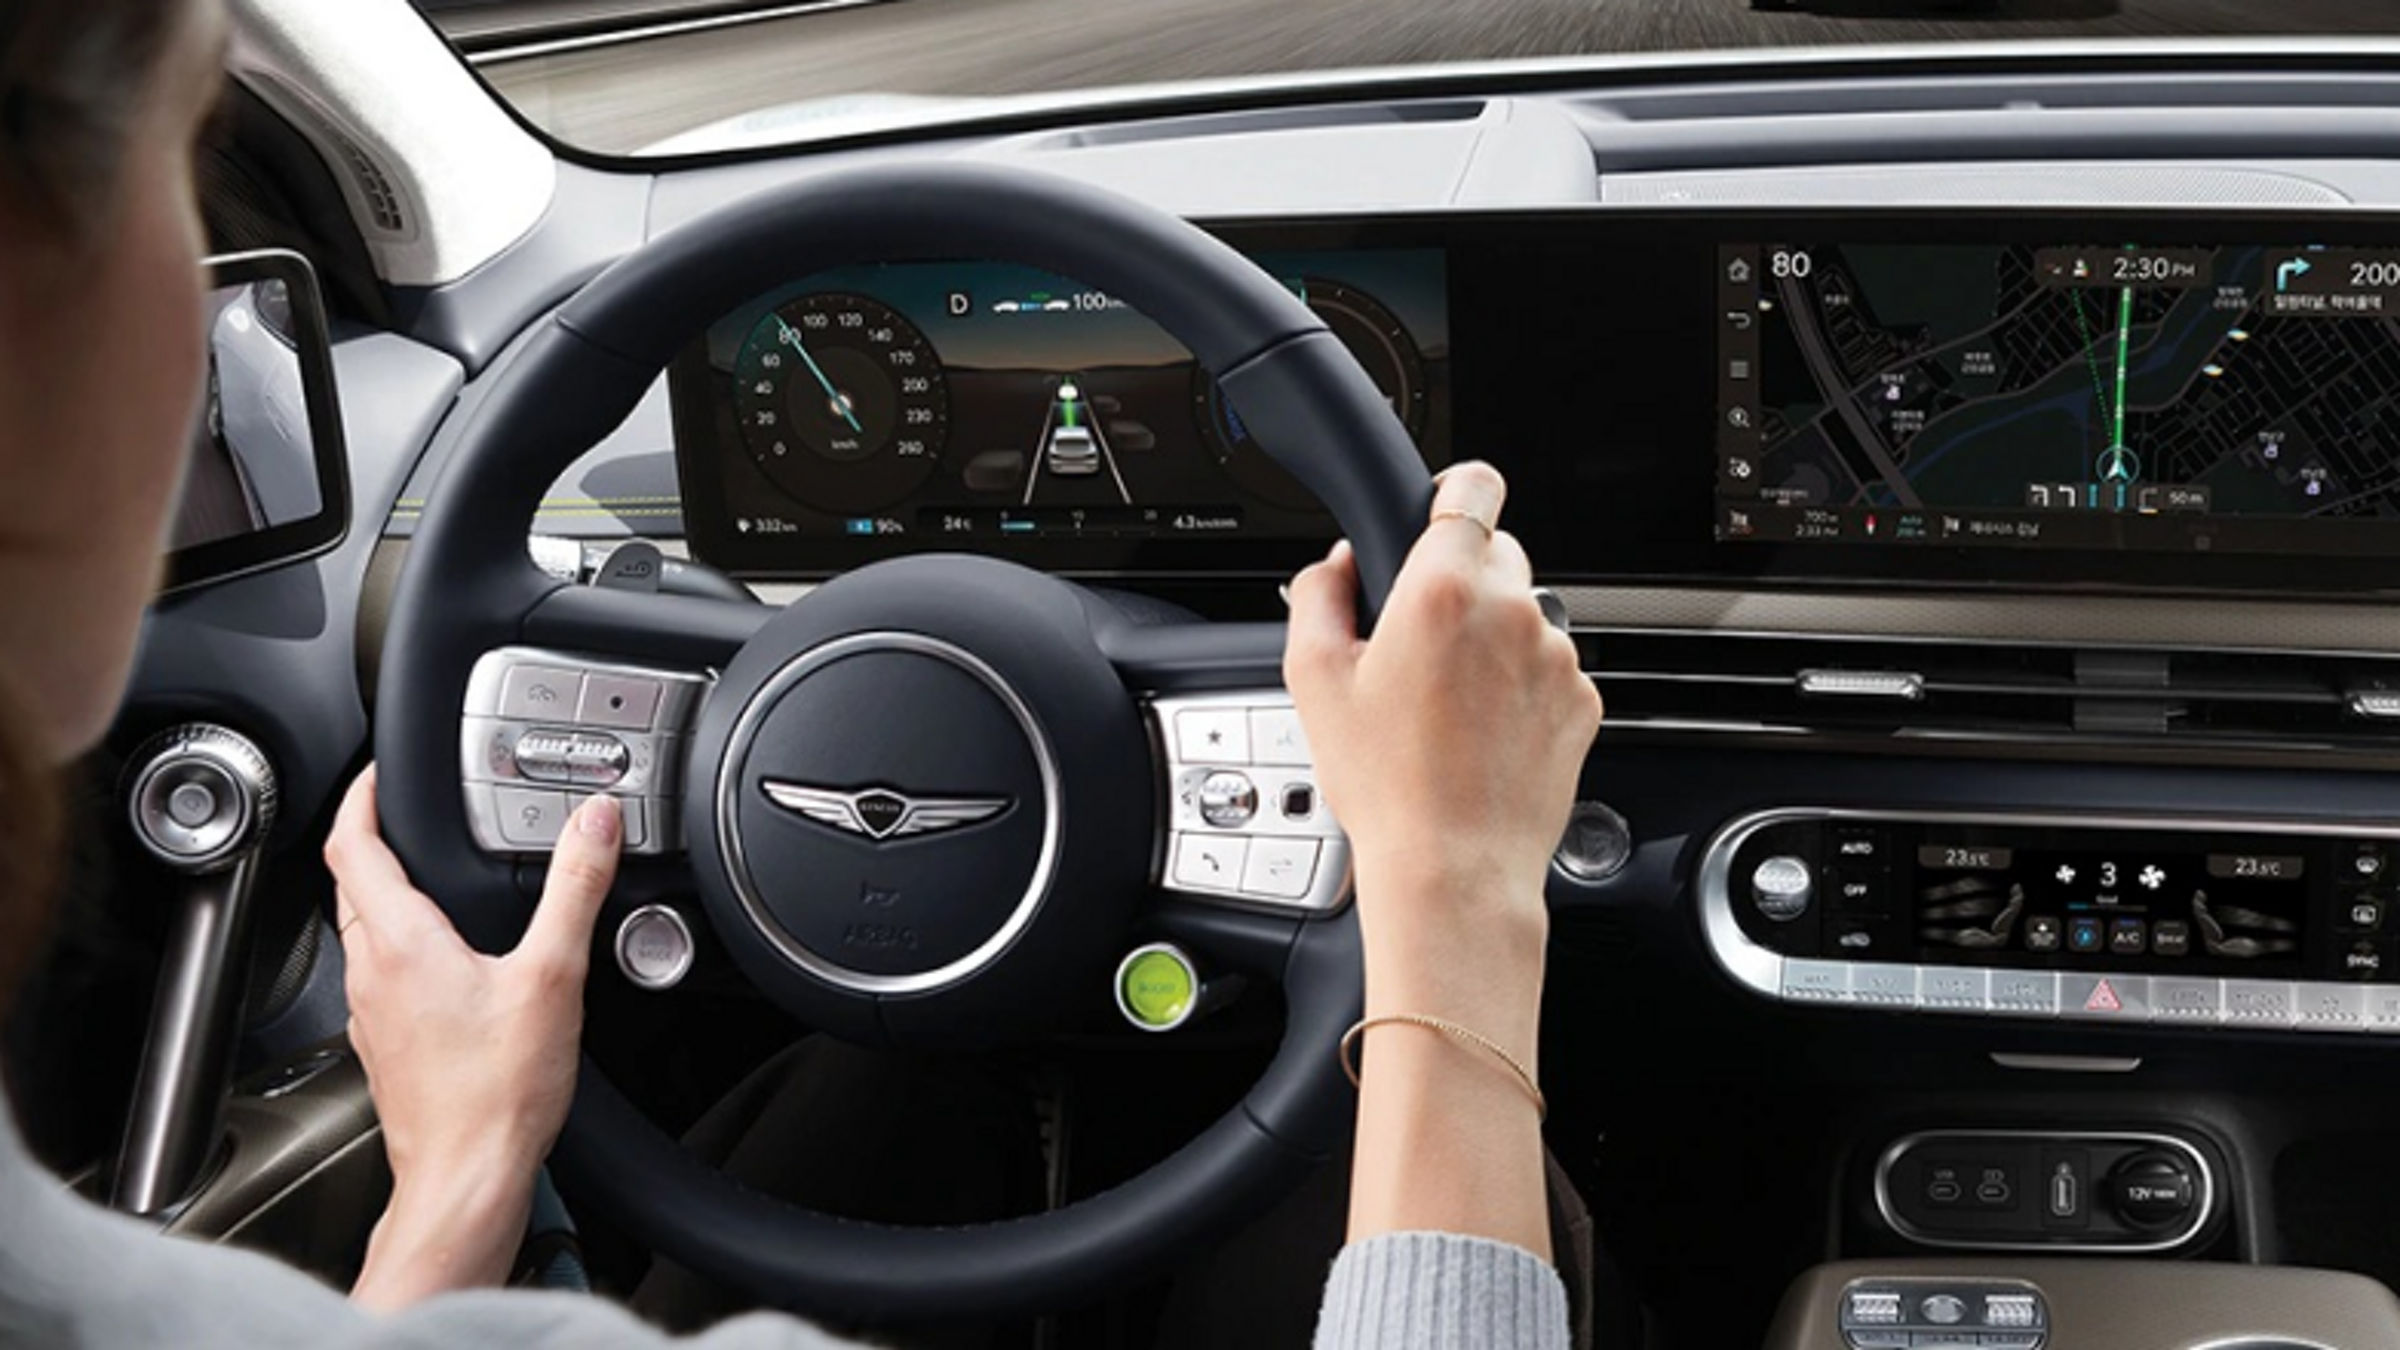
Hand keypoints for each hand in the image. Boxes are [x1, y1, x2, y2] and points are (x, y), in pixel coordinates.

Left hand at [323, 765, 622, 1308]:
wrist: (466, 1177)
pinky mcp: (386, 1045)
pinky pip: (380, 975)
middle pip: (351, 883)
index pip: (352, 843)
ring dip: (385, 895)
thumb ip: (574, 888)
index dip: (360, 798)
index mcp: (401, 941)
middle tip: (406, 818)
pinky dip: (401, 947)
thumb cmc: (497, 1093)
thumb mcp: (554, 975)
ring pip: (362, 931)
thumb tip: (595, 823)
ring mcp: (372, 1012)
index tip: (377, 776)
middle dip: (376, 841)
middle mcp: (371, 973)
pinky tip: (446, 964)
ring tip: (431, 881)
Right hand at [1285, 461, 1601, 1025]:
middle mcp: (1512, 610)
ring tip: (1448, 705)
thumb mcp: (1312, 680)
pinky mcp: (1583, 700)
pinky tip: (1481, 732)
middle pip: (1496, 554)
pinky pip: (1548, 667)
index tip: (1442, 512)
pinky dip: (1520, 686)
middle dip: (1459, 583)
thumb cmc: (1387, 785)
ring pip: (1523, 614)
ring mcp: (1556, 656)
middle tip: (1419, 644)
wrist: (1453, 867)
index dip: (1454, 493)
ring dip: (1491, 639)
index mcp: (1443, 588)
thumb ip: (1320, 594)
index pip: (1474, 486)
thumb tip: (1340, 562)